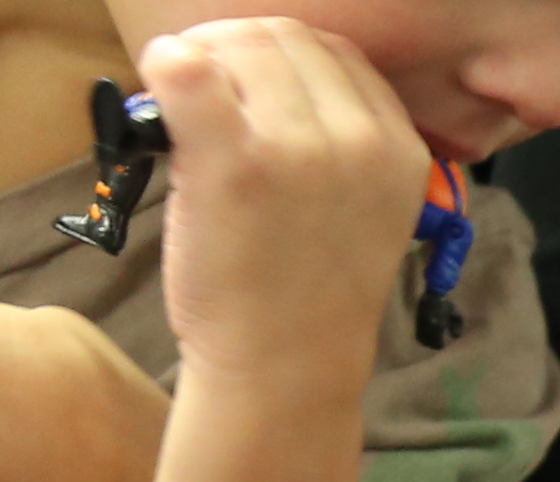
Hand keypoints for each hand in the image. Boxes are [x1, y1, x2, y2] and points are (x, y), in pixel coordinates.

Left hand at [137, 22, 438, 396]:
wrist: (286, 367)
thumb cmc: (310, 292)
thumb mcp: (368, 209)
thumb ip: (345, 140)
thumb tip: (262, 71)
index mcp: (400, 149)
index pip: (334, 51)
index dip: (278, 58)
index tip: (247, 92)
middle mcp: (360, 141)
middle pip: (282, 37)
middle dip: (231, 52)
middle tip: (202, 99)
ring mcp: (299, 149)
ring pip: (233, 43)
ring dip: (195, 63)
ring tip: (185, 116)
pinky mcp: (234, 162)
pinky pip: (182, 68)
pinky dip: (161, 68)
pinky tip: (159, 105)